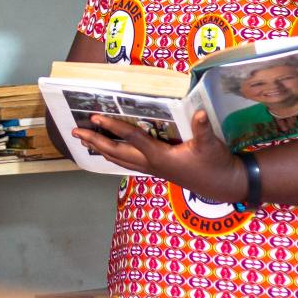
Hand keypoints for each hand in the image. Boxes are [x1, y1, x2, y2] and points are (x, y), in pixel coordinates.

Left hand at [71, 109, 246, 201]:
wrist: (223, 184)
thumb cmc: (215, 163)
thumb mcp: (211, 145)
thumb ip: (203, 129)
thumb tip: (200, 113)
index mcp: (160, 157)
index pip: (131, 139)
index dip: (113, 127)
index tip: (95, 118)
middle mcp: (151, 164)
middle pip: (115, 152)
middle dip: (94, 141)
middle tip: (75, 132)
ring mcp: (152, 169)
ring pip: (119, 160)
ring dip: (101, 149)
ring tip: (86, 140)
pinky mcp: (157, 170)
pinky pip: (128, 162)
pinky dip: (115, 155)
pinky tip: (110, 150)